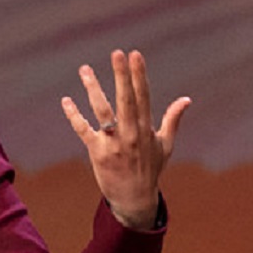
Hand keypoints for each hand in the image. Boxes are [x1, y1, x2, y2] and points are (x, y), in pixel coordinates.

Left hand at [61, 49, 188, 229]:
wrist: (134, 199)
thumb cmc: (150, 170)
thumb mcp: (165, 145)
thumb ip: (172, 120)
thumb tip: (186, 100)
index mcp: (146, 129)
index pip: (143, 96)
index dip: (139, 75)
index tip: (135, 54)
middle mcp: (131, 133)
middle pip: (126, 99)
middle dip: (121, 75)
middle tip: (117, 53)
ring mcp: (113, 143)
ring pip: (102, 110)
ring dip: (93, 88)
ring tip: (84, 69)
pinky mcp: (97, 152)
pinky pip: (83, 130)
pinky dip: (74, 115)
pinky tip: (66, 100)